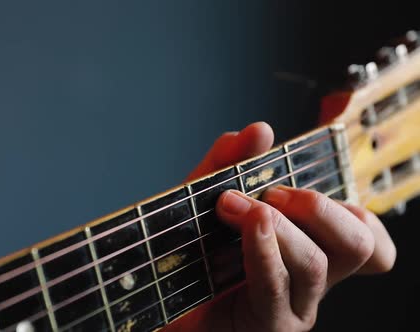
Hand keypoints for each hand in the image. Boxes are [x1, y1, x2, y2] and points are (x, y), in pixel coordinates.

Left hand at [164, 122, 395, 331]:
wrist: (152, 293)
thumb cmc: (184, 251)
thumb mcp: (203, 196)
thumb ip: (228, 163)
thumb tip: (260, 131)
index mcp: (307, 246)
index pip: (366, 234)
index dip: (355, 208)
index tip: (301, 183)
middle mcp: (308, 279)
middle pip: (360, 245)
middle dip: (319, 206)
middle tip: (272, 193)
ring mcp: (292, 306)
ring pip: (316, 264)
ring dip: (277, 224)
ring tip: (236, 206)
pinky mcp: (267, 326)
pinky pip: (276, 288)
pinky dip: (263, 250)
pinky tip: (246, 227)